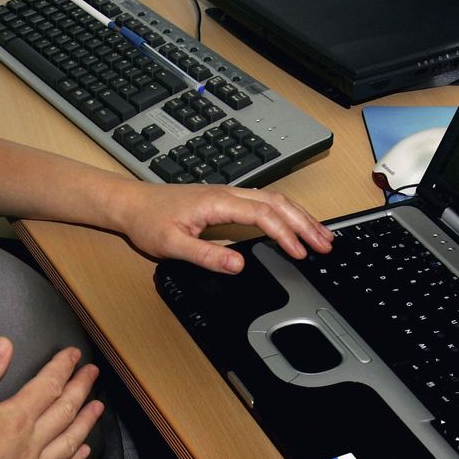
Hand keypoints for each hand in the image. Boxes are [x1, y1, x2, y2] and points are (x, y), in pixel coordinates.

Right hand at [0, 337, 100, 458]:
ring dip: (86, 422)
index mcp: (14, 419)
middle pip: (64, 411)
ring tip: (98, 407)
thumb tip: (5, 344)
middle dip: (81, 388)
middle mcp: (30, 445)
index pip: (47, 386)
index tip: (74, 354)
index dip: (62, 367)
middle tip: (93, 372)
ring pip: (69, 443)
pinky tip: (82, 452)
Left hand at [110, 182, 332, 273]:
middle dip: (305, 223)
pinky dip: (286, 213)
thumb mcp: (172, 245)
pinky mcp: (226, 199)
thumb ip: (206, 255)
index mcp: (217, 202)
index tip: (300, 253)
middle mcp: (227, 194)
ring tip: (321, 236)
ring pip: (274, 200)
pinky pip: (264, 202)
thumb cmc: (149, 221)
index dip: (285, 234)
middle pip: (278, 203)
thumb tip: (237, 265)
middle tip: (326, 245)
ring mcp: (228, 194)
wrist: (132, 204)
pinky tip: (295, 224)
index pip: (263, 215)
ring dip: (300, 217)